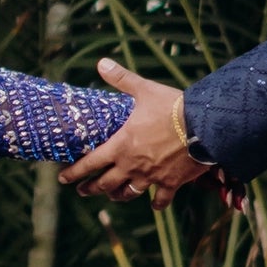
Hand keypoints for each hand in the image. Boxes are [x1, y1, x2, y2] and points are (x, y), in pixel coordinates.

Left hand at [70, 61, 207, 197]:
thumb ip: (121, 79)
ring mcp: (151, 177)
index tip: (63, 177)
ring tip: (112, 196)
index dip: (74, 172)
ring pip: (128, 193)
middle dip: (91, 188)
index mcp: (121, 145)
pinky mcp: (170, 183)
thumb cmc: (171, 106)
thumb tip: (101, 63)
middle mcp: (132, 165)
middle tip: (82, 191)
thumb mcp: (144, 90)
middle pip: (105, 183)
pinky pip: (161, 200)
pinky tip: (153, 204)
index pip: (90, 163)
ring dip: (118, 196)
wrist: (202, 125)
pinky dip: (156, 204)